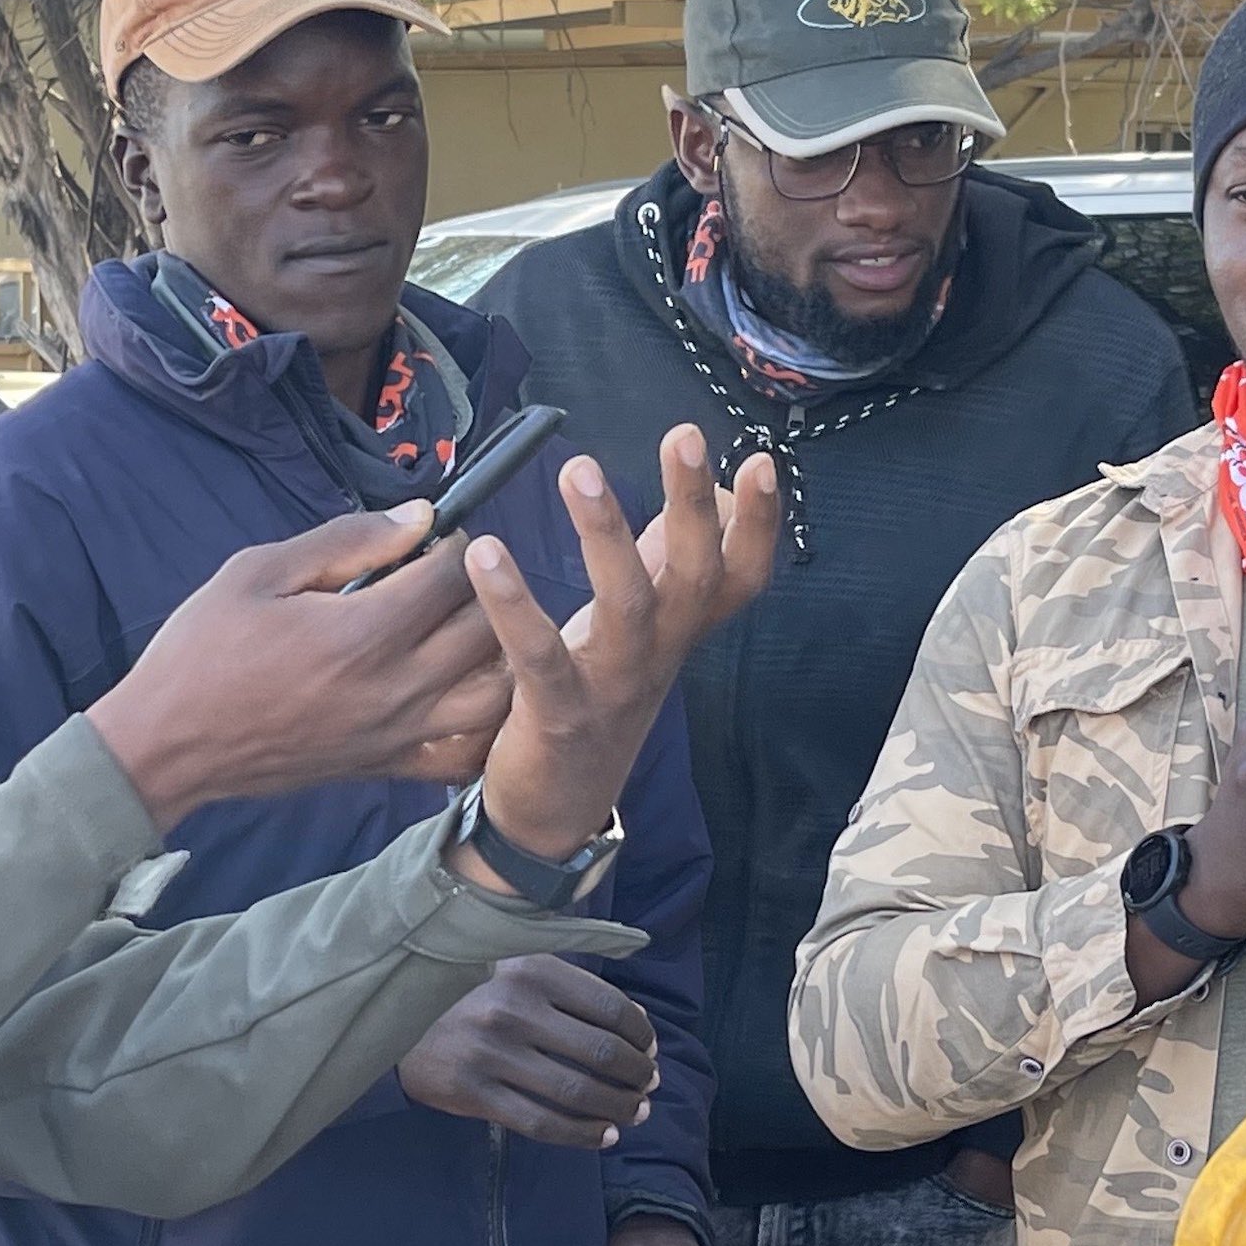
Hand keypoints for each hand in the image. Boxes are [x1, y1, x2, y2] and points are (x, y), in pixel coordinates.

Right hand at [88, 504, 510, 830]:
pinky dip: (479, 720)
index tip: (434, 536)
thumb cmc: (203, 651)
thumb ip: (346, 540)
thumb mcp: (259, 571)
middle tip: (450, 576)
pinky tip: (458, 691)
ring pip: (494, 692)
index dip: (455, 542)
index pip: (454, 574)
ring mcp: (398, 734)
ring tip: (463, 628)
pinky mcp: (388, 767)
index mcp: (363, 632)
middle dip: (482, 588)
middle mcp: (395, 688)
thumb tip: (419, 518)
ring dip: (494, 652)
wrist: (169, 743)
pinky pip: (465, 751)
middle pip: (489, 628)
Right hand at [397, 955, 657, 1148]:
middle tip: (648, 1087)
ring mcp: (492, 1053)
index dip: (642, 1036)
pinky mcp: (473, 1091)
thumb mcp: (518, 967)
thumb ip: (573, 986)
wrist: (395, 1018)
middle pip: (602, 1053)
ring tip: (635, 1114)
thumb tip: (638, 1021)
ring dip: (619, 1108)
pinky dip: (582, 1134)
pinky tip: (604, 1136)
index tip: (650, 1051)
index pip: (611, 1008)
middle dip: (637, 1076)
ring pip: (578, 1092)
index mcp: (533, 971)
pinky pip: (542, 1123)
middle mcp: (515, 1009)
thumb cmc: (471, 990)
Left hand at [461, 427, 778, 871]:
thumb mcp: (640, 630)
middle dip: (692, 505)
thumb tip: (707, 495)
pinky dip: (512, 602)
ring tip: (579, 468)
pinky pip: (538, 654)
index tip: (761, 461)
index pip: (741, 577)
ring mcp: (613, 686)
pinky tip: (484, 554)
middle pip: (696, 576)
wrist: (554, 811)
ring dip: (604, 534)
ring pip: (627, 605)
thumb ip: (667, 562)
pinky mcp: (558, 713)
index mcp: (680, 633)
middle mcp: (660, 655)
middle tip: (683, 435)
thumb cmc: (593, 698)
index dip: (759, 525)